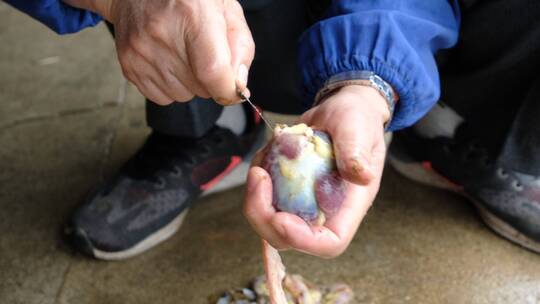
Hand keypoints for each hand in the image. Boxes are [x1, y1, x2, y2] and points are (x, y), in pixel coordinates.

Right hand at [65, 0, 253, 104]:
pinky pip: (162, 97)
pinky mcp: (128, 64)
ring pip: (182, 95)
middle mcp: (162, 34)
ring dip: (189, 83)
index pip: (212, 71)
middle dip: (209, 80)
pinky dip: (170, 85)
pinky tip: (168, 60)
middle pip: (200, 88)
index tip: (233, 91)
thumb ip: (240, 48)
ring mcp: (141, 51)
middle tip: (202, 54)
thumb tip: (237, 86)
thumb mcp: (227, 11)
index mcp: (193, 15)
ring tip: (183, 54)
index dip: (227, 90)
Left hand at [243, 85, 389, 257]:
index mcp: (348, 205)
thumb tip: (360, 175)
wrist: (342, 109)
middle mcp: (324, 210)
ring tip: (259, 164)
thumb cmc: (357, 119)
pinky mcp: (286, 189)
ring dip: (254, 198)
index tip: (281, 217)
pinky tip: (263, 155)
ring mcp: (302, 202)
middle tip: (257, 178)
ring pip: (269, 220)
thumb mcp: (358, 128)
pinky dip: (255, 181)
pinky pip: (262, 197)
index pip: (330, 242)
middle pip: (288, 237)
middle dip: (264, 217)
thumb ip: (356, 150)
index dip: (303, 240)